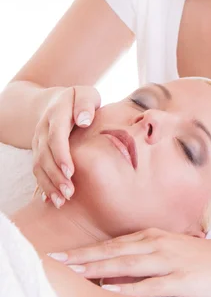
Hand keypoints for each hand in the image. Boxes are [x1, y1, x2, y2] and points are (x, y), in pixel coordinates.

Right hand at [32, 85, 100, 207]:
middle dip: (55, 176)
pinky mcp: (38, 152)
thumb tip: (84, 120)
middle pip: (44, 155)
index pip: (56, 136)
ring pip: (38, 166)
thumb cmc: (80, 101)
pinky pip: (37, 171)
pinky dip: (44, 186)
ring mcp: (38, 141)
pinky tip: (52, 200)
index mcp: (56, 113)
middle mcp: (43, 129)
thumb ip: (86, 104)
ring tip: (62, 201)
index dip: (61, 154)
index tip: (71, 171)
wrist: (57, 102)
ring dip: (49, 184)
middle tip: (70, 193)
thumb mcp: (87, 94)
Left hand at [49, 228, 210, 296]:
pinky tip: (111, 289)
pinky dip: (130, 287)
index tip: (60, 254)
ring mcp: (169, 260)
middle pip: (113, 251)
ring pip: (128, 263)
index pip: (112, 244)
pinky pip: (152, 284)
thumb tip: (110, 271)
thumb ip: (140, 257)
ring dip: (99, 267)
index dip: (85, 250)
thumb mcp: (166, 251)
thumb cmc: (197, 257)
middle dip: (83, 256)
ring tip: (75, 271)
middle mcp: (156, 244)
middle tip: (55, 260)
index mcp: (151, 237)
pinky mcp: (181, 278)